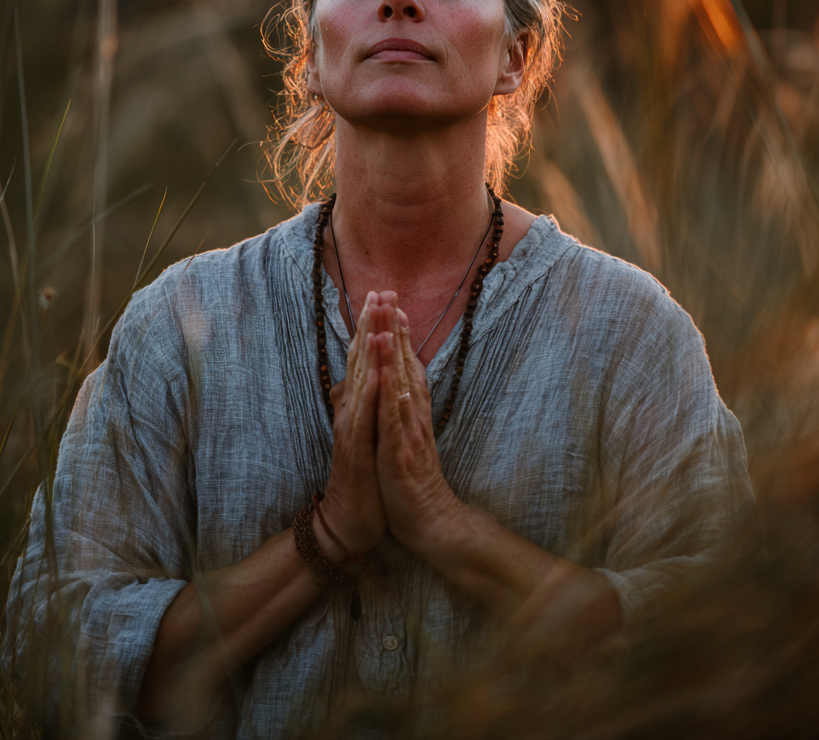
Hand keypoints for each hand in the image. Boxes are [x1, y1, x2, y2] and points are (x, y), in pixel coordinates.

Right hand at [317, 295, 385, 557]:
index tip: (381, 294)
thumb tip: (362, 377)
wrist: (347, 522)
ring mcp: (351, 429)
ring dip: (367, 350)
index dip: (370, 325)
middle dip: (368, 325)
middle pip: (359, 361)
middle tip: (377, 290)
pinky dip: (371, 392)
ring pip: (360, 382)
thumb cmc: (361, 478)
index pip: (363, 358)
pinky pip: (364, 417)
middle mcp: (350, 411)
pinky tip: (378, 372)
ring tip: (376, 319)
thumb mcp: (363, 434)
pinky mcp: (356, 450)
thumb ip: (361, 403)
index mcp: (356, 405)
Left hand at [368, 293, 467, 555]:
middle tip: (388, 294)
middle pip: (405, 365)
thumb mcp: (407, 440)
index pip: (406, 365)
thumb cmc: (415, 482)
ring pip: (401, 386)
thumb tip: (399, 384)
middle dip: (395, 329)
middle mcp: (413, 416)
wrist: (431, 524)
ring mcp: (408, 434)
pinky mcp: (400, 455)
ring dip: (394, 352)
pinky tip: (386, 375)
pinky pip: (394, 422)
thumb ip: (404, 411)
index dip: (399, 334)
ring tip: (387, 320)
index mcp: (412, 412)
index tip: (391, 303)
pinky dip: (390, 396)